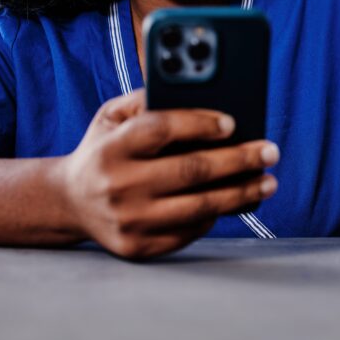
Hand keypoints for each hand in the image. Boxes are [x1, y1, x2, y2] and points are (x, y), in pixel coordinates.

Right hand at [55, 89, 278, 258]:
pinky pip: (190, 231)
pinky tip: (236, 200)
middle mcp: (118, 185)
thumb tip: (198, 91)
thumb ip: (146, 98)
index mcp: (111, 146)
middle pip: (191, 170)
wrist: (70, 202)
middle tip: (270, 151)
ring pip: (199, 206)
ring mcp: (128, 221)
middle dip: (239, 159)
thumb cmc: (104, 148)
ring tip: (267, 181)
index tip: (233, 122)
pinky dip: (217, 214)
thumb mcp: (112, 115)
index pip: (161, 129)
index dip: (200, 123)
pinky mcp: (138, 247)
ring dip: (241, 193)